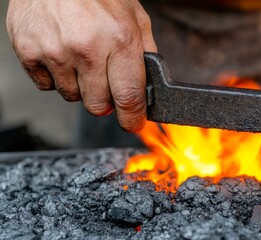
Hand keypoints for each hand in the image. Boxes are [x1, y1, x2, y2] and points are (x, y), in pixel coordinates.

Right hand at [6, 0, 156, 131]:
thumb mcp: (135, 16)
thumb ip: (144, 52)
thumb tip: (148, 86)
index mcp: (119, 40)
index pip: (129, 97)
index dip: (132, 118)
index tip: (133, 123)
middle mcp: (87, 49)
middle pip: (99, 106)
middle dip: (105, 98)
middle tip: (104, 79)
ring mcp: (55, 52)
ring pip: (72, 97)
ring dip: (80, 85)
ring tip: (80, 57)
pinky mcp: (29, 52)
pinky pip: (47, 86)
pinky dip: (56, 76)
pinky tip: (61, 53)